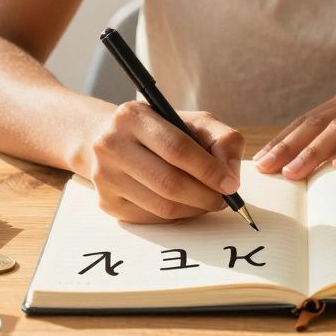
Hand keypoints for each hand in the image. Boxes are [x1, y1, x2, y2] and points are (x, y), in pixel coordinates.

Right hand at [83, 102, 243, 223]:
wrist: (110, 140)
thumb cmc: (160, 130)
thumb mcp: (193, 121)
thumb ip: (222, 139)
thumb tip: (230, 175)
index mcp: (133, 116)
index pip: (177, 149)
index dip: (209, 170)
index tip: (230, 184)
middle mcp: (111, 145)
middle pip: (169, 182)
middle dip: (205, 195)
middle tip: (223, 199)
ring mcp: (105, 176)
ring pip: (162, 206)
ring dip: (194, 209)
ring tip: (207, 201)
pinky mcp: (107, 202)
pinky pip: (151, 219)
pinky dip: (176, 216)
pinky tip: (184, 204)